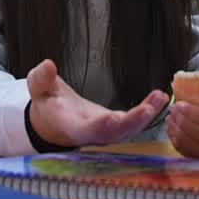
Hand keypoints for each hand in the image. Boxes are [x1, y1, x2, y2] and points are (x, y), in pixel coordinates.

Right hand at [27, 59, 167, 148]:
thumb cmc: (46, 102)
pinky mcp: (115, 125)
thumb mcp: (38, 88)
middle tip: (149, 108)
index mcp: (70, 125)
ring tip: (160, 98)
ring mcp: (105, 131)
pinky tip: (160, 97)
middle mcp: (91, 133)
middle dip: (133, 122)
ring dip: (146, 116)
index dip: (100, 126)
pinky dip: (147, 111)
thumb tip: (47, 65)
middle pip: (114, 133)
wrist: (52, 121)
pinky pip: (133, 122)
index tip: (113, 119)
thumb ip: (41, 78)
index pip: (86, 129)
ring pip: (128, 129)